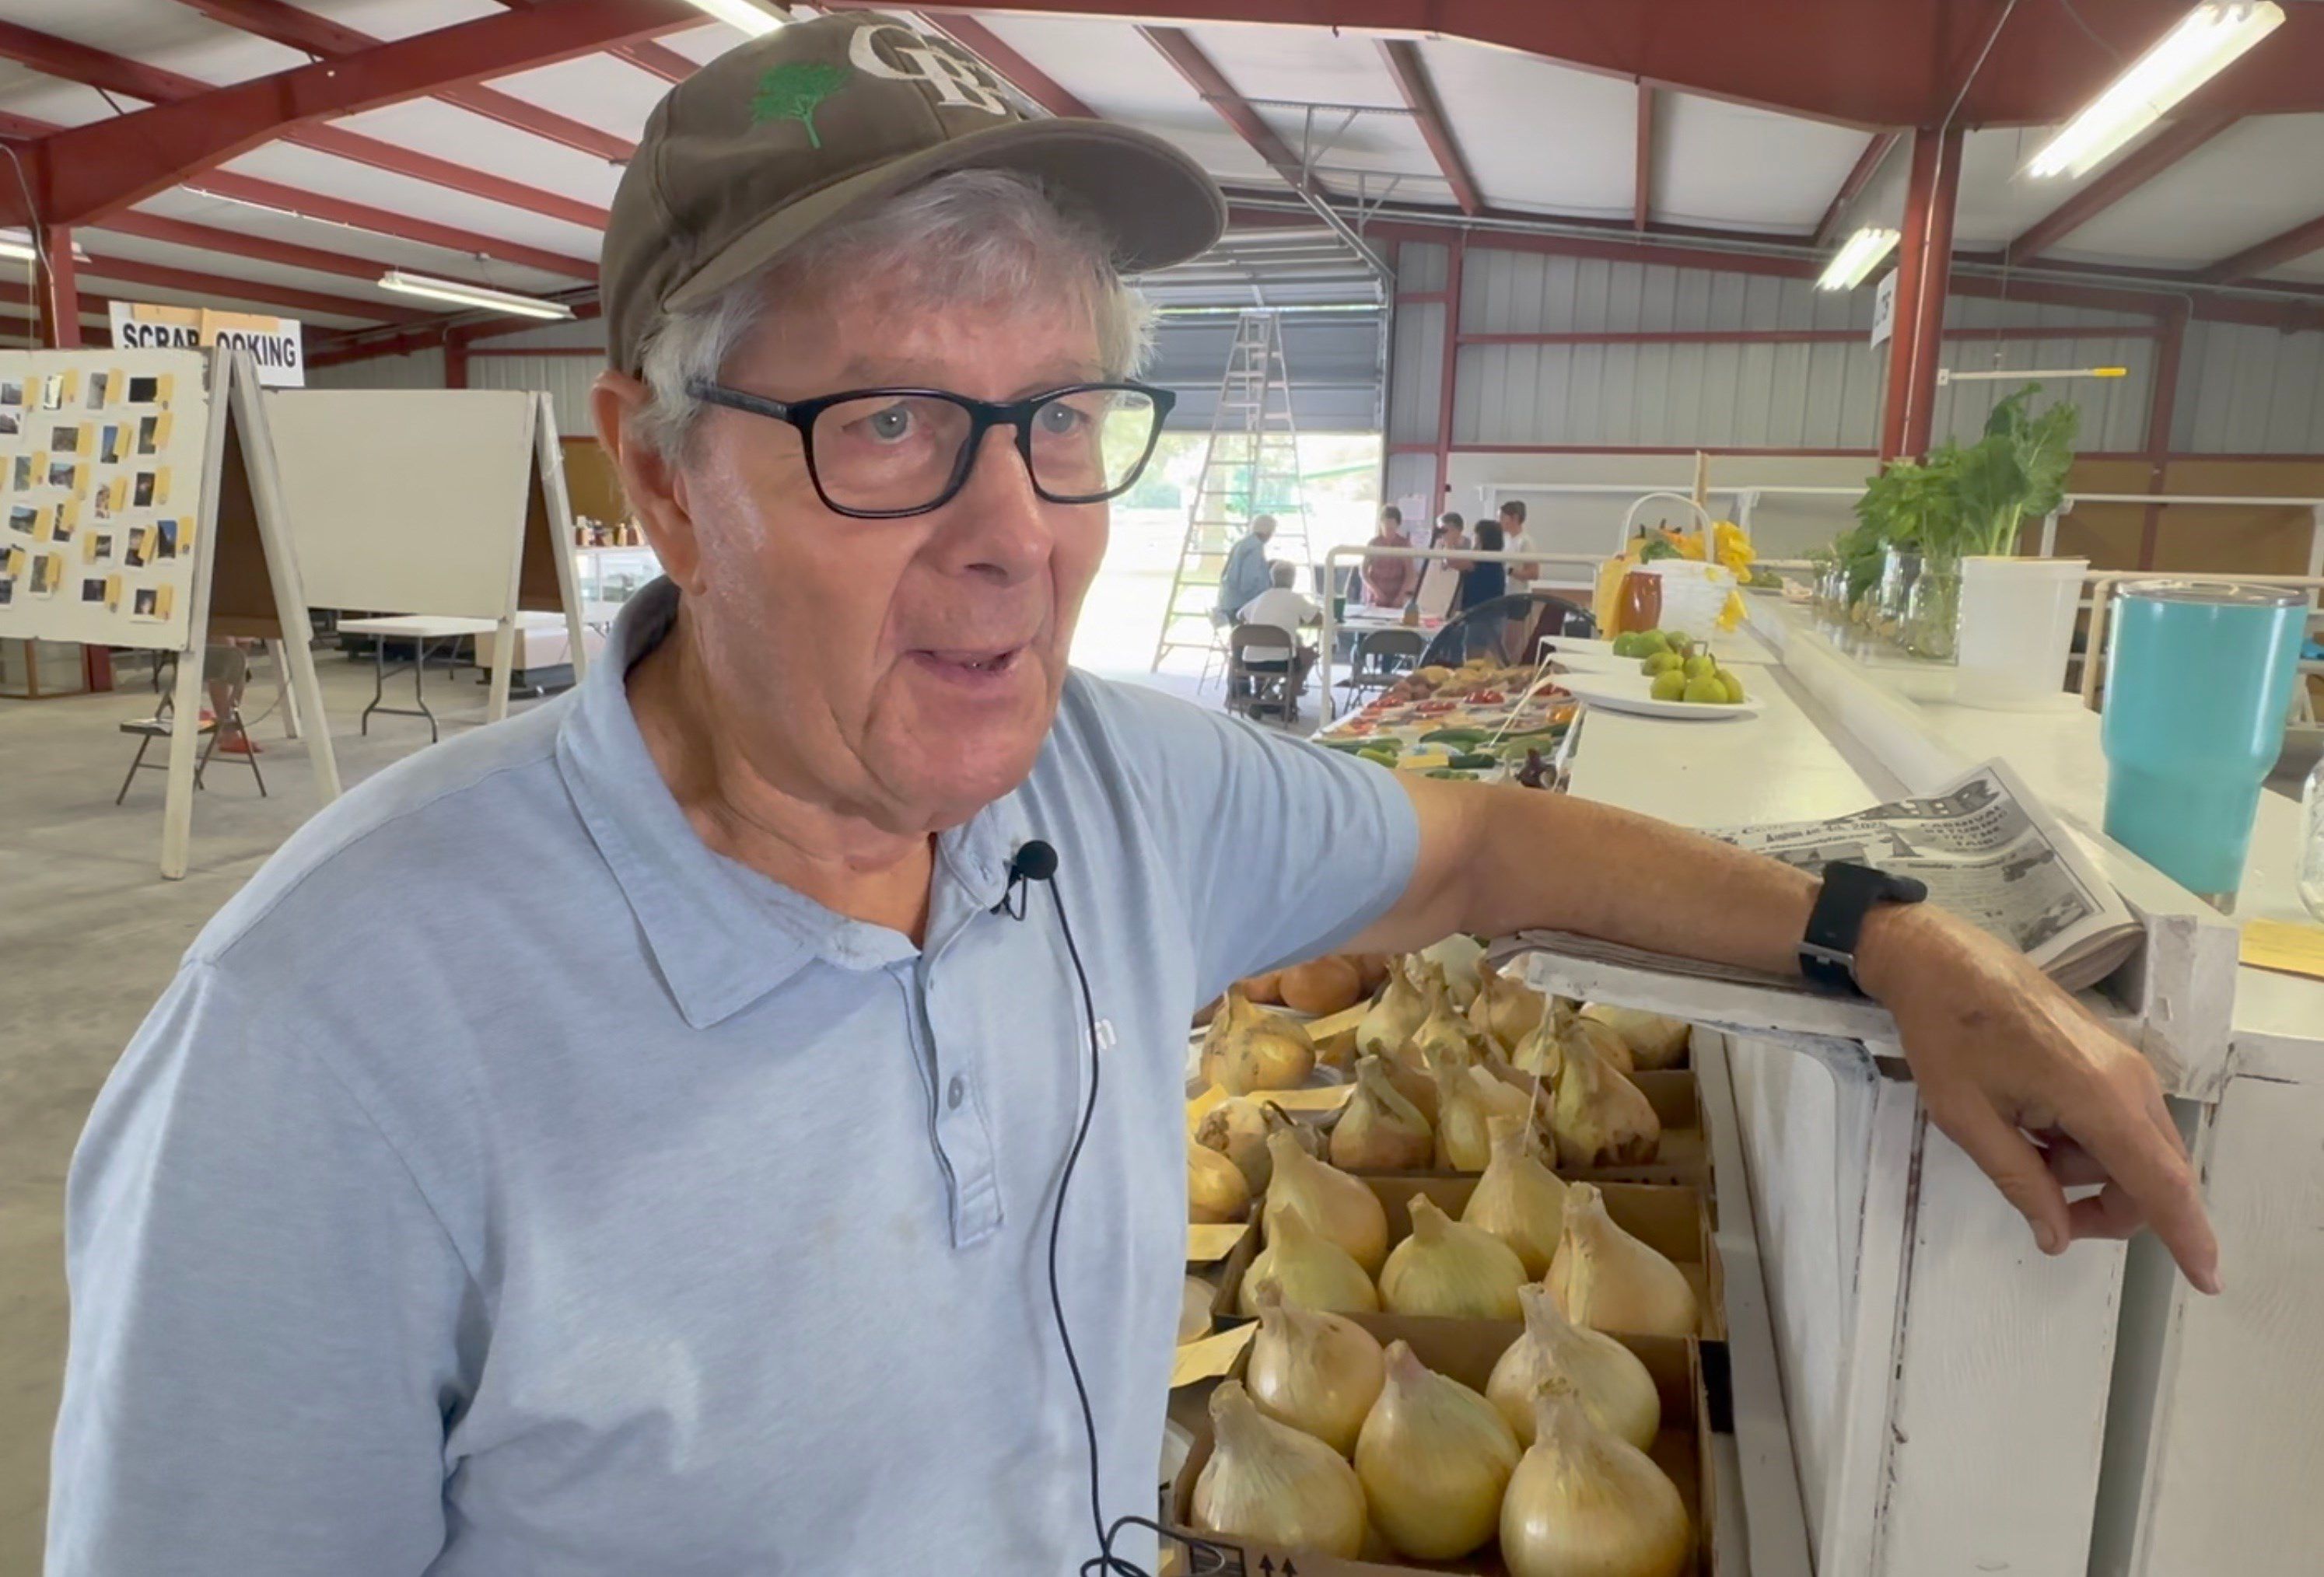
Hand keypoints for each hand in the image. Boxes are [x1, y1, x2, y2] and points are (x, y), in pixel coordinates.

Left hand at [1858, 904, 2220, 1292]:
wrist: (1941, 960)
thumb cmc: (1947, 1035)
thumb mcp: (1969, 1121)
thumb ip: (2021, 1184)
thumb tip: (2058, 1237)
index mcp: (2098, 1097)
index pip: (2161, 1183)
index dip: (2187, 1236)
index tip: (2208, 1280)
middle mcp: (2129, 1081)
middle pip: (2154, 1175)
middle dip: (2110, 1208)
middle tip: (2046, 1210)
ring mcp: (2125, 1065)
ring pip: (2137, 1151)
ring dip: (2089, 1172)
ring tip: (2020, 1143)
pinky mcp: (2111, 1057)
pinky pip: (2121, 1122)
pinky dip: (2087, 1142)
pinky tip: (2033, 1123)